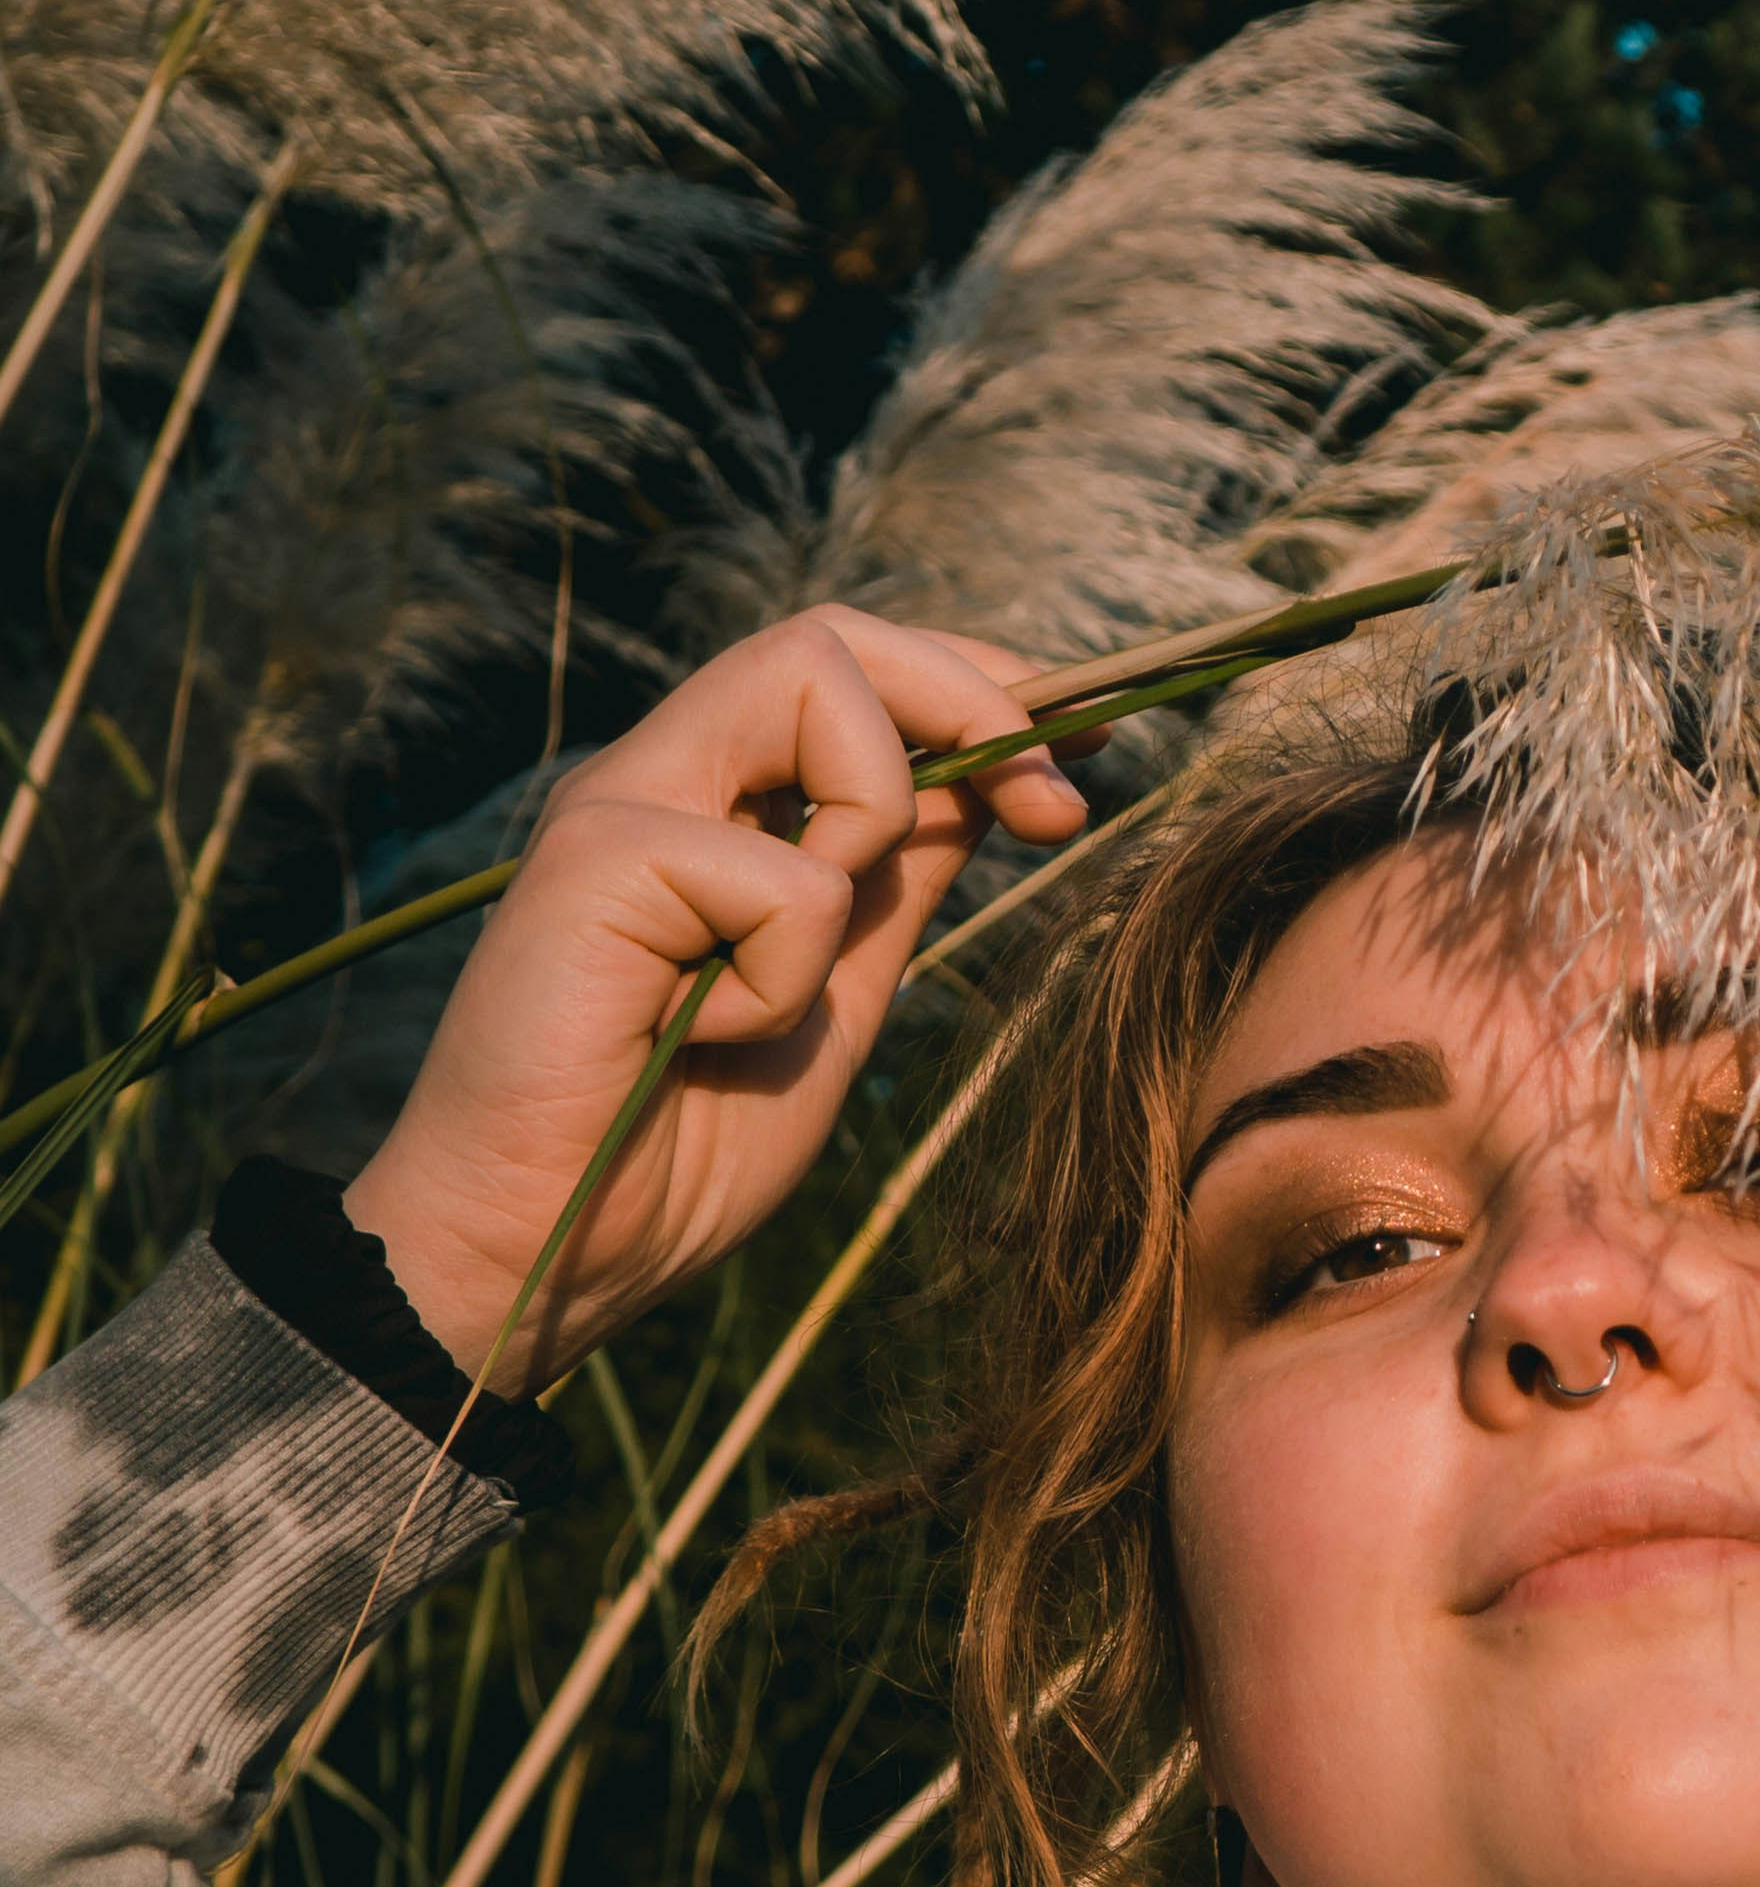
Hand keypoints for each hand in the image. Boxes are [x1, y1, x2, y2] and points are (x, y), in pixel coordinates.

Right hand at [347, 612, 1088, 1390]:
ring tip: (797, 971)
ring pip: (810, 687)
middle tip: (1052, 805)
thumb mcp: (834, 999)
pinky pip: (784, 874)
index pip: (850, 671)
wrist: (546, 1252)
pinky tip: (707, 1038)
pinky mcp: (594, 858)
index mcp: (716, 806)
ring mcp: (620, 806)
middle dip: (973, 697)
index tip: (1087, 750)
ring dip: (871, 828)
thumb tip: (992, 786)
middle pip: (831, 634)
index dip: (978, 687)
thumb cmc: (673, 1145)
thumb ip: (892, 887)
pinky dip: (786, 978)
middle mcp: (663, 779)